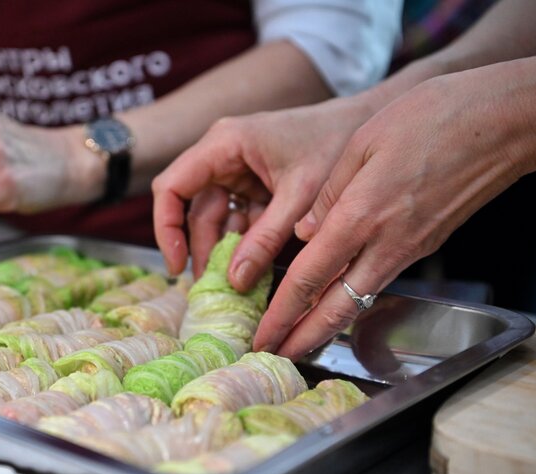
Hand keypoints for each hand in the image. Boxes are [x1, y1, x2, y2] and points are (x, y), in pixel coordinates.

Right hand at [153, 97, 372, 284]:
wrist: (369, 123)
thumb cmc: (335, 143)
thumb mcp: (299, 196)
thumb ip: (266, 238)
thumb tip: (234, 281)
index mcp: (224, 144)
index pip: (172, 187)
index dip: (166, 228)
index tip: (177, 265)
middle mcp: (222, 155)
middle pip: (193, 209)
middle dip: (201, 249)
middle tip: (212, 288)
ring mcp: (238, 170)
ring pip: (216, 218)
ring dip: (224, 251)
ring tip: (233, 287)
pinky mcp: (255, 184)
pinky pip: (239, 219)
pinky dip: (245, 244)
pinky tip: (253, 270)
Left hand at [258, 62, 535, 358]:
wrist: (502, 122)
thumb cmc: (430, 117)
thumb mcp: (361, 144)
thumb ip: (327, 194)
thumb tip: (302, 234)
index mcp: (360, 215)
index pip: (309, 278)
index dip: (282, 314)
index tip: (262, 337)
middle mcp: (386, 242)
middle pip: (337, 308)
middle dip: (303, 339)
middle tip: (274, 357)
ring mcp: (410, 248)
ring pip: (360, 300)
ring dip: (326, 326)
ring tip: (298, 340)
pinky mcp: (426, 243)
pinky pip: (380, 280)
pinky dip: (353, 300)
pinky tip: (335, 301)